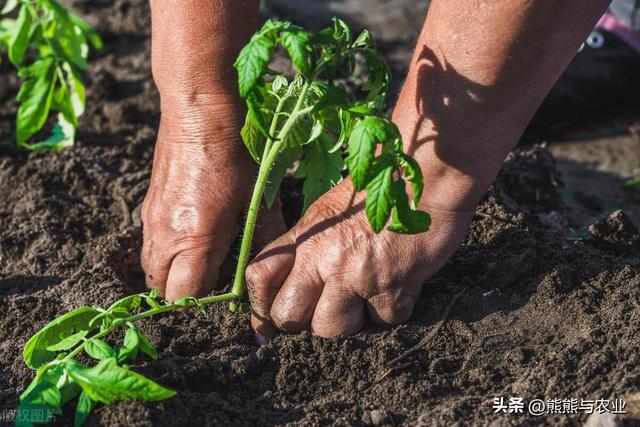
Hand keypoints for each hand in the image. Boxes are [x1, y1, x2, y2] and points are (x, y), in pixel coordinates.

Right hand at [141, 104, 286, 300]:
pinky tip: (191, 235)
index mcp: (195, 238)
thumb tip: (270, 266)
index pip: (186, 295)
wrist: (198, 109)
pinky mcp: (147, 206)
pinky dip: (166, 252)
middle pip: (162, 289)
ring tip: (203, 257)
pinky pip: (149, 245)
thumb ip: (264, 236)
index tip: (226, 289)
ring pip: (151, 268)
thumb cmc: (235, 152)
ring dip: (173, 273)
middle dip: (185, 292)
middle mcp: (165, 235)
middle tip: (213, 277)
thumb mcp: (258, 197)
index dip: (206, 299)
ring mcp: (151, 220)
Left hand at [246, 178, 473, 338]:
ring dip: (349, 321)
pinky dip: (391, 309)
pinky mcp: (393, 288)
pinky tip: (399, 282)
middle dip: (303, 322)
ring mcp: (357, 274)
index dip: (260, 306)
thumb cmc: (382, 186)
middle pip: (288, 316)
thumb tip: (297, 284)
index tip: (269, 324)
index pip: (259, 277)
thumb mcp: (330, 209)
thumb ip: (308, 245)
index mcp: (305, 234)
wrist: (430, 174)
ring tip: (365, 296)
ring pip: (331, 329)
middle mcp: (323, 256)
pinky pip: (383, 321)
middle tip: (325, 309)